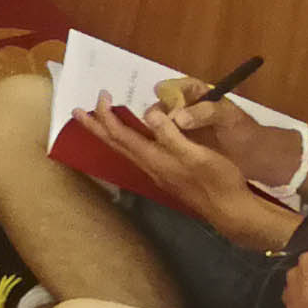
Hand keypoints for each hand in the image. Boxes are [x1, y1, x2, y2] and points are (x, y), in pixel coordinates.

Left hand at [89, 103, 265, 234]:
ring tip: (97, 121)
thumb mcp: (197, 154)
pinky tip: (132, 138)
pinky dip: (126, 141)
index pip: (121, 134)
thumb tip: (150, 114)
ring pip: (124, 150)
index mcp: (155, 158)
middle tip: (77, 111)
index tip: (100, 96)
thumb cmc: (218, 181)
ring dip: (108, 133)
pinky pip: (137, 153)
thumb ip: (172, 135)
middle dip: (96, 126)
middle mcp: (149, 166)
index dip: (107, 115)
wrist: (229, 211)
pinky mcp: (166, 175)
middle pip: (115, 144)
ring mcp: (157, 172)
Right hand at [150, 79, 306, 192]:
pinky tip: (156, 150)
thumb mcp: (228, 118)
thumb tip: (178, 118)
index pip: (179, 86)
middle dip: (157, 112)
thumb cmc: (243, 133)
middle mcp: (186, 108)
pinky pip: (163, 140)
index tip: (160, 95)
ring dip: (155, 129)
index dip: (167, 90)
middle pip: (163, 104)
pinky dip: (158, 144)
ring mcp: (180, 127)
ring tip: (155, 139)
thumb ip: (205, 113)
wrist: (254, 159)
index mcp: (199, 94)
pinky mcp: (178, 144)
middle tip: (156, 123)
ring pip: (159, 123)